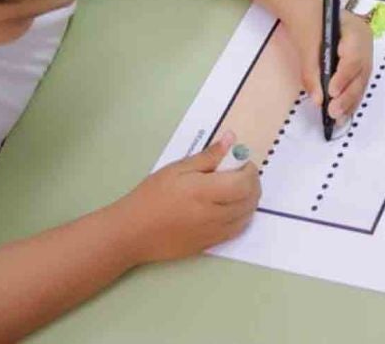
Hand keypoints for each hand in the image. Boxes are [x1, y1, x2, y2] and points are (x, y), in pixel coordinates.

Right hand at [114, 134, 259, 263]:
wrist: (131, 233)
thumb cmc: (151, 196)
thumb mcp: (176, 169)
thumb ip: (207, 156)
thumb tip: (232, 140)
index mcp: (204, 192)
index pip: (244, 183)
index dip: (249, 170)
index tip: (241, 162)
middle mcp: (213, 215)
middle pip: (250, 200)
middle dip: (253, 184)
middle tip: (240, 174)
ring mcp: (213, 233)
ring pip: (247, 217)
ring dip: (249, 201)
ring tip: (235, 190)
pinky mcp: (209, 245)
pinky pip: (236, 231)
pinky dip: (241, 217)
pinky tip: (229, 208)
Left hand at [300, 8, 372, 125]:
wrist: (310, 11)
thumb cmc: (309, 21)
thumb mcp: (306, 44)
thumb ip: (311, 72)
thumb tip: (318, 99)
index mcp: (355, 30)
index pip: (354, 56)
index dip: (344, 76)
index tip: (331, 92)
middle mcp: (365, 43)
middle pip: (361, 72)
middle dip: (348, 95)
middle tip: (333, 112)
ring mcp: (365, 54)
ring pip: (361, 81)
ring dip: (350, 102)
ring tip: (337, 119)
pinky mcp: (359, 65)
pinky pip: (357, 83)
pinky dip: (350, 99)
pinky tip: (343, 114)